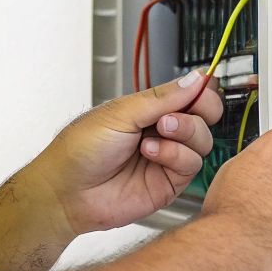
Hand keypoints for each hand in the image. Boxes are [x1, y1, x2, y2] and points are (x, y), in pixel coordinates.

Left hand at [26, 70, 221, 233]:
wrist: (67, 191)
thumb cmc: (81, 149)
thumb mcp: (121, 112)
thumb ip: (162, 97)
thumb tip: (195, 79)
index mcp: (150, 109)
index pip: (191, 95)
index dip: (201, 91)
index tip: (202, 88)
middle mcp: (162, 132)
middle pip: (204, 117)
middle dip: (196, 111)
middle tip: (172, 115)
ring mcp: (167, 158)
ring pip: (203, 141)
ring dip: (183, 133)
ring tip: (155, 134)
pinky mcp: (168, 183)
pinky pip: (192, 165)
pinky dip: (175, 155)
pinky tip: (151, 153)